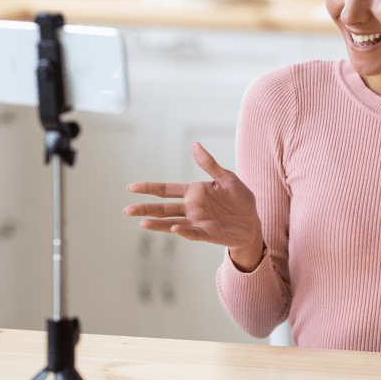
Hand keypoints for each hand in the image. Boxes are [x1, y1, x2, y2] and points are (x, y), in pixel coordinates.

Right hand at [124, 142, 264, 270]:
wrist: (253, 221)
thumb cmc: (240, 199)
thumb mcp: (226, 178)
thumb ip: (210, 164)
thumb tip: (194, 145)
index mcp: (193, 192)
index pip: (166, 189)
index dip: (149, 188)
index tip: (131, 187)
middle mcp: (191, 207)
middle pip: (163, 208)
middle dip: (145, 209)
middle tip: (127, 210)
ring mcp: (197, 221)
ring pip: (171, 222)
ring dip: (157, 223)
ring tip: (142, 222)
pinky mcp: (207, 234)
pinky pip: (192, 232)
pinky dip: (183, 231)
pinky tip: (174, 228)